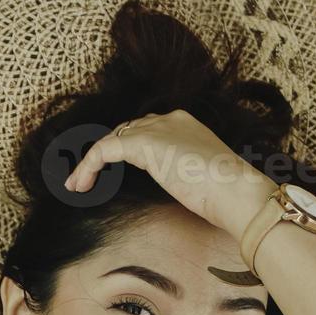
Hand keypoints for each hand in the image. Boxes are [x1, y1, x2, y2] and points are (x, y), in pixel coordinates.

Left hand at [62, 109, 278, 240]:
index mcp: (186, 124)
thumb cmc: (227, 195)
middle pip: (124, 131)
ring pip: (110, 140)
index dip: (123, 149)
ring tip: (78, 185)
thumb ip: (181, 174)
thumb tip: (173, 186)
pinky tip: (80, 185)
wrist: (237, 192)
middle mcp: (170, 119)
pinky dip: (87, 166)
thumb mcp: (201, 179)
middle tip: (86, 179)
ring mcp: (157, 128)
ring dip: (90, 163)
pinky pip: (103, 150)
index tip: (110, 175)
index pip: (145, 129)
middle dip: (103, 154)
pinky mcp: (143, 142)